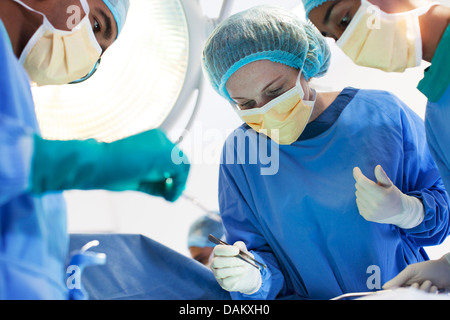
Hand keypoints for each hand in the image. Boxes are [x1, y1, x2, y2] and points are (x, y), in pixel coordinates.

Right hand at [31, 129, 189, 201]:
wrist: (96, 164)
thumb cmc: (109, 171)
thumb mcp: (136, 177)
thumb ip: (153, 181)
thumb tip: (167, 191)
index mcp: (150, 140)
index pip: (170, 156)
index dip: (172, 175)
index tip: (166, 191)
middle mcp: (159, 138)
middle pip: (180, 159)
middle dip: (178, 180)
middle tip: (169, 196)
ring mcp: (164, 144)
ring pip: (183, 165)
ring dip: (178, 184)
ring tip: (167, 197)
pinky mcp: (166, 154)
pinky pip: (181, 172)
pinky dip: (177, 187)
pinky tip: (166, 197)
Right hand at [210, 241, 261, 294]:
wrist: (248, 274)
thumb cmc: (243, 260)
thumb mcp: (244, 252)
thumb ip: (241, 247)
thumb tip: (237, 245)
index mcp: (219, 253)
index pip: (217, 250)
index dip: (226, 250)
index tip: (237, 250)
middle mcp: (215, 263)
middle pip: (216, 262)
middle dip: (231, 261)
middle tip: (242, 261)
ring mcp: (217, 274)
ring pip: (219, 272)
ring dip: (234, 270)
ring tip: (245, 268)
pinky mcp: (223, 283)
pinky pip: (226, 281)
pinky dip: (236, 277)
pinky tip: (243, 273)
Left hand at [353, 165, 423, 228]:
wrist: (400, 213)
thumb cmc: (393, 195)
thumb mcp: (390, 184)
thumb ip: (382, 176)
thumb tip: (377, 167)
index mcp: (382, 195)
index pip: (362, 181)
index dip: (358, 174)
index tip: (356, 169)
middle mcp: (375, 204)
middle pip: (359, 187)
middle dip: (362, 183)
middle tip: (371, 185)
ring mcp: (370, 212)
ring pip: (357, 195)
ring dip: (362, 192)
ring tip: (373, 194)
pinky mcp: (367, 216)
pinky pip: (358, 202)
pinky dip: (362, 199)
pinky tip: (371, 201)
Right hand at [383, 253, 449, 292]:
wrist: (446, 270)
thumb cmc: (428, 268)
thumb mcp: (411, 271)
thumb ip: (398, 279)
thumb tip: (384, 287)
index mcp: (404, 282)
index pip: (396, 291)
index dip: (397, 292)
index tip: (404, 288)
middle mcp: (411, 289)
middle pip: (407, 295)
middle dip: (414, 290)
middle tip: (419, 283)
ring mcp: (421, 293)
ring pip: (417, 298)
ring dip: (424, 290)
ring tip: (430, 282)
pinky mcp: (429, 297)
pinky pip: (426, 299)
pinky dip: (431, 293)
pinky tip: (435, 287)